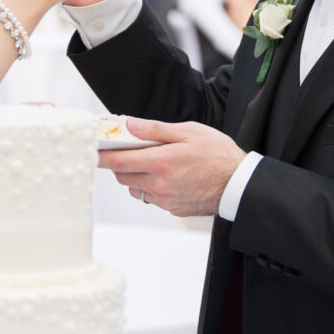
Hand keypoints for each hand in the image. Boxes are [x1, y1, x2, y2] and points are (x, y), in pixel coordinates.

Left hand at [98, 117, 244, 216]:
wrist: (240, 185)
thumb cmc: (218, 155)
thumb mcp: (189, 131)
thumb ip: (156, 130)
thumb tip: (130, 125)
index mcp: (161, 163)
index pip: (118, 162)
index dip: (101, 157)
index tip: (93, 151)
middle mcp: (159, 185)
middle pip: (123, 176)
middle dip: (120, 164)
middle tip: (129, 151)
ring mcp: (166, 200)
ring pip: (136, 189)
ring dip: (136, 176)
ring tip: (153, 163)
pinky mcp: (173, 209)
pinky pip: (152, 198)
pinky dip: (152, 187)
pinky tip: (168, 177)